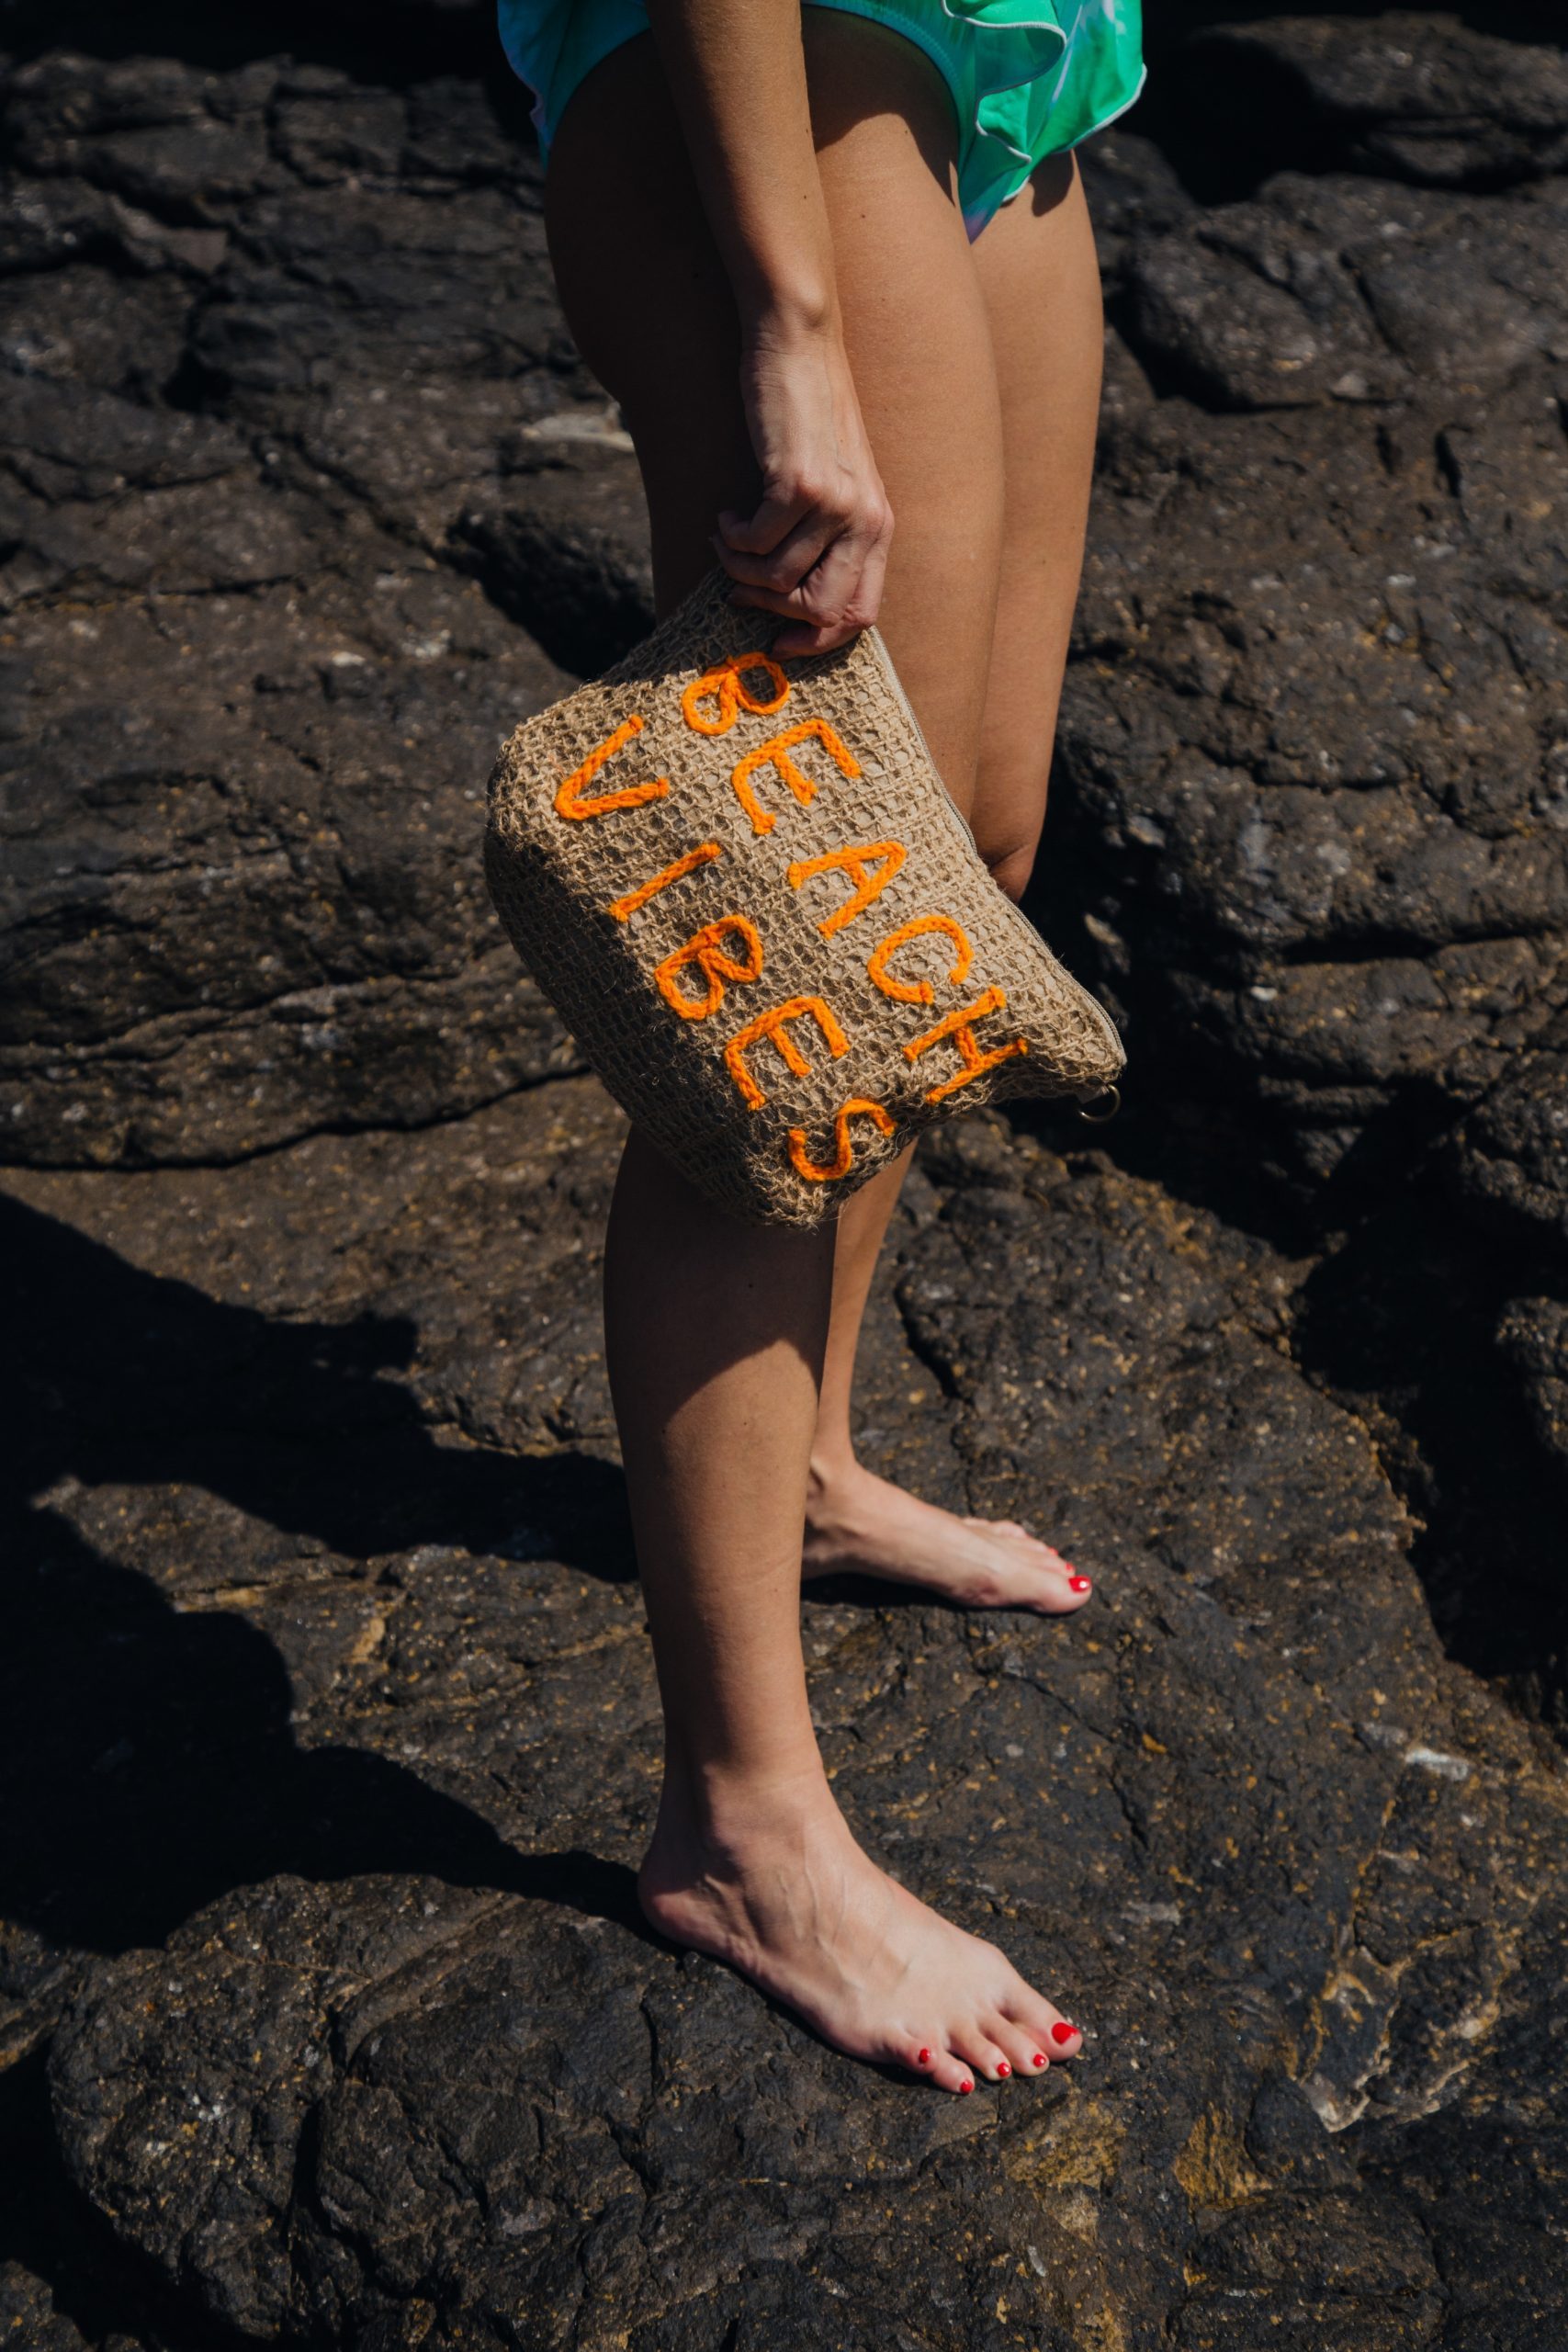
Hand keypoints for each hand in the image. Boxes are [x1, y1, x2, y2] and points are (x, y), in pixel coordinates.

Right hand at [714, 312, 892, 656]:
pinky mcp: (799, 483)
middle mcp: (865, 520)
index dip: (817, 640)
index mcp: (878, 527)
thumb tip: (790, 599)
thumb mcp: (833, 482)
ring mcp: (835, 502)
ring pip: (778, 578)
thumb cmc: (807, 416)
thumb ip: (827, 536)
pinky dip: (731, 537)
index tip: (777, 640)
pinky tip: (727, 515)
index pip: (860, 615)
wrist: (797, 346)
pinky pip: (755, 542)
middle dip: (772, 608)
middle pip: (822, 610)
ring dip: (739, 567)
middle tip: (741, 584)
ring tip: (727, 538)